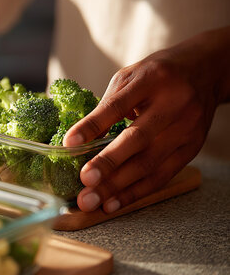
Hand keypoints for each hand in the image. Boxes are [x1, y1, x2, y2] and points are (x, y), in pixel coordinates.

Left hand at [64, 27, 229, 212]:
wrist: (204, 71)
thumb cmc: (156, 75)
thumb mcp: (129, 77)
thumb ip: (106, 105)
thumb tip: (79, 139)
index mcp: (152, 80)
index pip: (117, 105)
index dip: (93, 126)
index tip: (70, 143)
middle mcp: (173, 105)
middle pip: (137, 139)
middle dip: (108, 163)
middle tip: (84, 181)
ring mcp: (186, 129)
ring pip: (150, 163)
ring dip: (117, 186)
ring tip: (91, 200)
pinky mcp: (191, 149)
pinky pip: (161, 176)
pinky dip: (135, 192)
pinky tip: (113, 203)